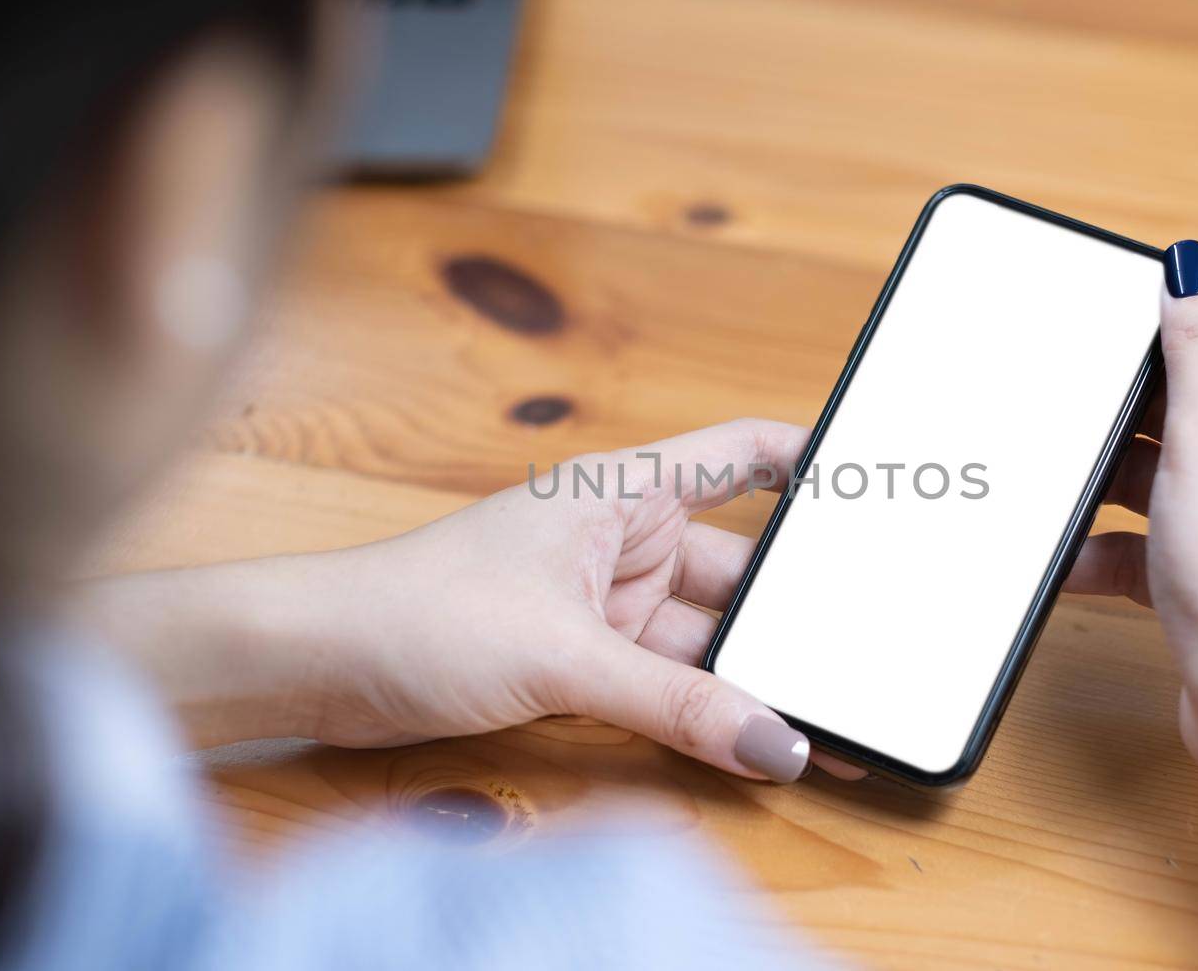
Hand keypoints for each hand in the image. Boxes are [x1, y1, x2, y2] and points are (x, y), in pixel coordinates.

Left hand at [79, 419, 863, 782]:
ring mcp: (606, 604)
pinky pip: (671, 684)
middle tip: (866, 648)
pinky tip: (757, 738)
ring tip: (827, 715)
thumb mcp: (564, 655)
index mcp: (620, 491)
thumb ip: (676, 703)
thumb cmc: (417, 608)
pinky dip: (710, 711)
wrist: (320, 663)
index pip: (741, 454)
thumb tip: (774, 743)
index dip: (811, 462)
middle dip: (798, 613)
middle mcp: (622, 541)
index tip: (878, 485)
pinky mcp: (585, 661)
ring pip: (709, 638)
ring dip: (756, 678)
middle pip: (740, 570)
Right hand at [1064, 250, 1197, 894]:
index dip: (1187, 299)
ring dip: (1114, 475)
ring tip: (1069, 483)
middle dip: (1135, 400)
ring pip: (1171, 458)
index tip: (1118, 304)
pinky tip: (1073, 556)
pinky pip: (1157, 526)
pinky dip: (1114, 539)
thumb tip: (1188, 270)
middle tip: (1083, 400)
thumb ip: (1196, 343)